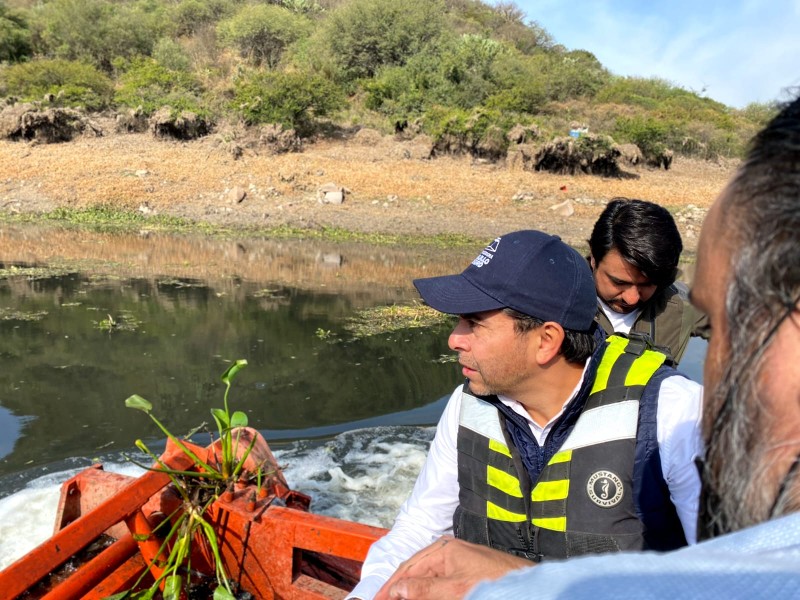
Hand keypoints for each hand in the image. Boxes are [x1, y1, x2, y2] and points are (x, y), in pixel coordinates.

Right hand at [374, 536, 531, 599]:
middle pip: (413, 572)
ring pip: (424, 578)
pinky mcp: (464, 572)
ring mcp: (455, 561)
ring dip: (410, 591)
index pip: (407, 568)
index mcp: (443, 549)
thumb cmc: (498, 581)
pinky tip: (419, 597)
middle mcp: (447, 551)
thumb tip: (398, 589)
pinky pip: (437, 581)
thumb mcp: (457, 589)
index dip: (389, 587)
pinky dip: (425, 590)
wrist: (528, 585)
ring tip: (398, 599)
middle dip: (397, 589)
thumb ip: (426, 589)